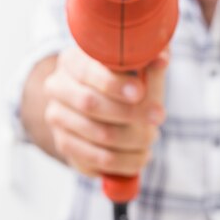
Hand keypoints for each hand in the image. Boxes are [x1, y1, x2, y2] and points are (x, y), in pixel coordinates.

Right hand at [43, 46, 167, 177]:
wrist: (103, 105)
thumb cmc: (125, 80)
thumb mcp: (137, 69)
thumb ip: (148, 63)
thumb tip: (162, 59)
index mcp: (72, 60)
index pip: (88, 71)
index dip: (114, 83)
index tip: (139, 92)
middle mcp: (58, 87)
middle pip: (90, 103)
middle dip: (129, 112)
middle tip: (158, 117)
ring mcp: (57, 117)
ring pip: (97, 134)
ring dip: (132, 139)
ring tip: (152, 136)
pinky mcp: (64, 144)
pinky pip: (96, 159)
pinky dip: (124, 160)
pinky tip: (141, 155)